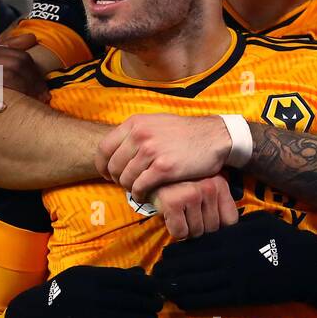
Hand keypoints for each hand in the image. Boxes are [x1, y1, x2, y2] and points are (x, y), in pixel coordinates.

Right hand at [3, 265, 164, 317]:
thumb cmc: (61, 294)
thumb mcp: (81, 278)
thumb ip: (111, 275)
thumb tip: (141, 273)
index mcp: (92, 276)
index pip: (130, 280)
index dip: (148, 286)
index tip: (158, 290)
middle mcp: (93, 294)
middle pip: (134, 300)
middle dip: (151, 304)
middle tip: (158, 307)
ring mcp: (92, 315)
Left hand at [97, 113, 233, 200]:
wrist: (214, 137)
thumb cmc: (185, 132)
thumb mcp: (156, 122)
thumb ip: (136, 132)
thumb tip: (117, 147)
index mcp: (135, 123)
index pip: (104, 148)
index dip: (102, 165)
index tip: (107, 174)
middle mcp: (140, 135)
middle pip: (113, 166)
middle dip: (116, 179)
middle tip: (125, 184)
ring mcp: (151, 151)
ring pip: (125, 178)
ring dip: (129, 188)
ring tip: (137, 189)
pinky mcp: (164, 168)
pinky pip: (140, 186)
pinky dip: (139, 194)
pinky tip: (144, 195)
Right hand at [149, 174, 239, 238]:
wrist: (149, 172)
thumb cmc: (179, 185)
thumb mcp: (205, 188)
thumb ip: (217, 205)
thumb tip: (224, 235)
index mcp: (220, 184)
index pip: (230, 221)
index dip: (217, 226)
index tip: (205, 221)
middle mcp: (209, 187)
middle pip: (212, 228)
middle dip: (199, 228)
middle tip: (187, 216)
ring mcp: (192, 194)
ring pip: (196, 232)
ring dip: (186, 229)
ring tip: (179, 214)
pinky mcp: (174, 202)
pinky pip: (180, 232)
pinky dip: (174, 229)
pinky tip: (170, 216)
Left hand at [150, 211, 316, 312]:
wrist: (309, 265)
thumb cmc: (285, 240)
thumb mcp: (259, 222)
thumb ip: (236, 224)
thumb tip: (219, 225)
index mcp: (230, 236)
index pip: (194, 245)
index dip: (176, 254)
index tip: (163, 257)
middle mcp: (227, 257)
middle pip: (189, 265)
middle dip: (169, 271)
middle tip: (154, 276)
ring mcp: (233, 277)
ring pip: (195, 284)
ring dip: (175, 288)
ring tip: (161, 290)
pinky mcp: (242, 295)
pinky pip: (210, 300)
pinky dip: (192, 301)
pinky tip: (180, 302)